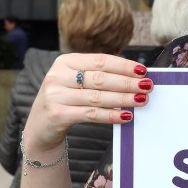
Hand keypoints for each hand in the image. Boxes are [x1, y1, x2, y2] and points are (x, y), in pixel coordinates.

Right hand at [23, 53, 151, 154]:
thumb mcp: (75, 81)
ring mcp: (56, 95)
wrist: (40, 126)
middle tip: (147, 86)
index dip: (124, 65)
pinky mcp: (57, 115)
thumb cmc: (65, 99)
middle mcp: (58, 76)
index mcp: (65, 61)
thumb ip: (98, 75)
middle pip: (101, 78)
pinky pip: (90, 114)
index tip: (143, 70)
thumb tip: (134, 75)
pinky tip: (126, 115)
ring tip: (141, 100)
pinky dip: (111, 115)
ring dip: (123, 98)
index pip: (100, 61)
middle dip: (127, 82)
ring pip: (98, 96)